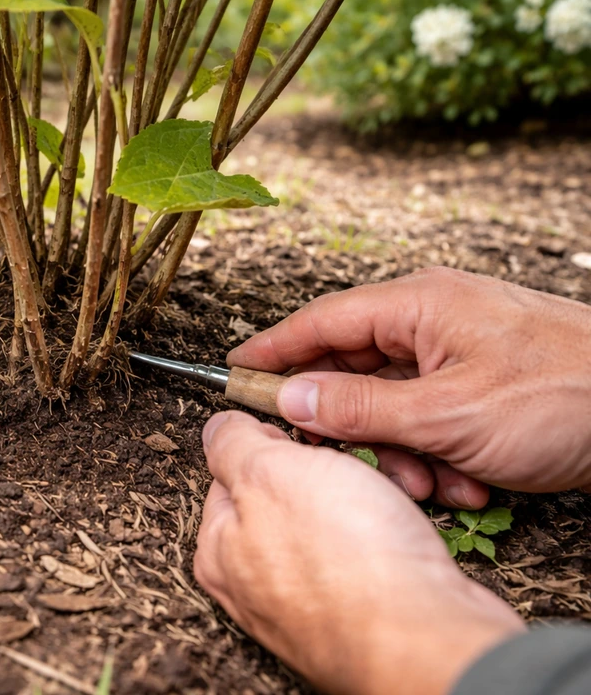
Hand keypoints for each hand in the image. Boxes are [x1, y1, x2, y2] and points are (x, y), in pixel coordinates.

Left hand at [194, 411, 523, 694]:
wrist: (428, 639)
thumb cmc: (347, 562)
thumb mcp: (270, 473)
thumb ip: (233, 446)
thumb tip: (219, 429)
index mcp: (221, 550)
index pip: (231, 472)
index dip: (270, 444)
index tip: (302, 438)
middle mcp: (257, 584)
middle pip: (286, 495)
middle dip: (326, 471)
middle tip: (355, 465)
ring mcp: (310, 603)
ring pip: (335, 521)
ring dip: (368, 496)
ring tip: (390, 496)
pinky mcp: (362, 613)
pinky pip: (371, 552)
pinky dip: (391, 533)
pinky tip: (406, 531)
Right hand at [228, 267, 590, 504]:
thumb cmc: (565, 395)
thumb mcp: (447, 414)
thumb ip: (358, 408)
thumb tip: (289, 399)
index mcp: (417, 304)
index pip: (319, 322)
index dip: (271, 351)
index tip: (232, 376)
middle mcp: (431, 321)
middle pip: (352, 371)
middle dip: (354, 429)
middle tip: (345, 464)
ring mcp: (457, 354)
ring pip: (392, 406)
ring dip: (403, 454)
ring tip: (436, 484)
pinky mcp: (479, 386)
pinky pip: (430, 420)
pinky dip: (438, 456)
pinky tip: (470, 483)